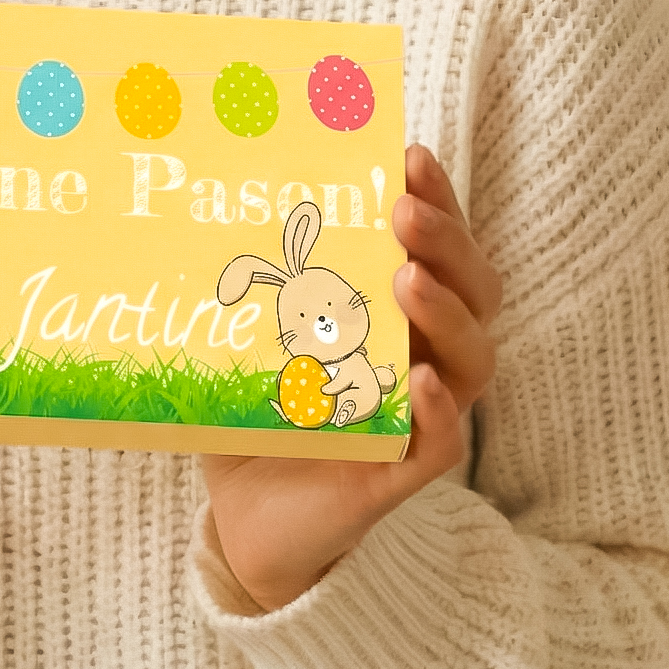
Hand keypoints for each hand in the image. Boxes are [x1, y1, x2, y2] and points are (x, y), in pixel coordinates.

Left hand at [200, 144, 500, 613]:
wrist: (244, 513)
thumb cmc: (256, 404)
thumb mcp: (254, 327)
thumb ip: (249, 272)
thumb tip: (196, 186)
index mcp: (395, 310)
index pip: (438, 245)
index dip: (438, 198)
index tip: (409, 155)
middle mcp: (423, 354)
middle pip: (471, 290)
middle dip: (447, 243)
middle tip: (404, 212)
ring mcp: (419, 413)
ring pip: (472, 360)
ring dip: (447, 314)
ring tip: (407, 279)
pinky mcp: (401, 473)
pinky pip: (442, 443)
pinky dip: (439, 411)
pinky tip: (421, 382)